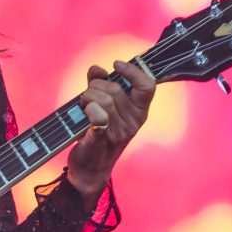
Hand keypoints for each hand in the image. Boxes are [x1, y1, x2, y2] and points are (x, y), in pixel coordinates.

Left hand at [66, 60, 155, 208]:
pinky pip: (99, 118)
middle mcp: (133, 121)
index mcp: (139, 111)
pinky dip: (90, 110)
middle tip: (87, 96)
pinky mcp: (101, 139)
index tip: (116, 64)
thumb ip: (100, 83)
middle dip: (95, 86)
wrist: (90, 167)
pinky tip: (86, 111)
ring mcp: (119, 132)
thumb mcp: (103, 105)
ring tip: (83, 105)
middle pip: (114, 89)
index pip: (147, 86)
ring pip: (102, 99)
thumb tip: (97, 68)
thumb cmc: (97, 132)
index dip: (132, 71)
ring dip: (87, 96)